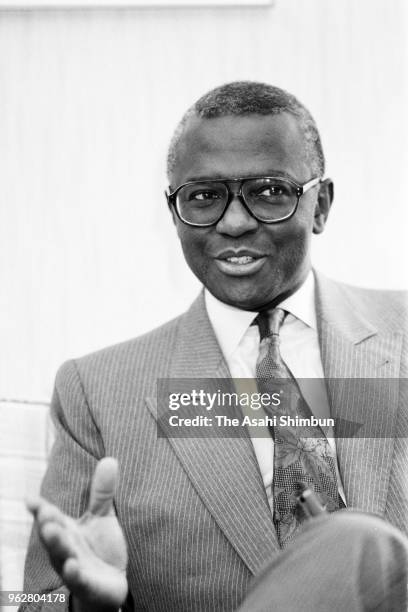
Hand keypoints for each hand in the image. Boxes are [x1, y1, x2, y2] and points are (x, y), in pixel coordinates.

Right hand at [27, 457, 127, 611]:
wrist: (111, 585)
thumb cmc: (100, 549)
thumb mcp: (102, 517)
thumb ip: (102, 492)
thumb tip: (110, 459)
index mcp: (66, 530)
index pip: (50, 517)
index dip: (40, 509)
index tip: (30, 500)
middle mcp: (65, 548)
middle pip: (53, 536)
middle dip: (48, 524)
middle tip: (45, 513)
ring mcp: (73, 567)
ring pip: (61, 556)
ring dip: (57, 545)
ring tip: (54, 531)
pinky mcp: (86, 584)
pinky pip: (78, 580)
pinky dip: (74, 573)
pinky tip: (72, 565)